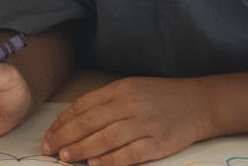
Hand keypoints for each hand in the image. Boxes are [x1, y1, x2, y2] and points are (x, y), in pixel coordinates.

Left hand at [41, 77, 211, 165]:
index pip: (84, 105)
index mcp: (121, 89)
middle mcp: (131, 104)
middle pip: (90, 122)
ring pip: (106, 138)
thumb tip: (74, 123)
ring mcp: (145, 124)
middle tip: (49, 148)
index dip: (63, 121)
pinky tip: (95, 165)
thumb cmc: (159, 97)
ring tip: (65, 157)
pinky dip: (110, 160)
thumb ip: (105, 103)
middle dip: (65, 136)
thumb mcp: (131, 90)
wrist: (198, 103)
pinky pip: (130, 154)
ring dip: (82, 149)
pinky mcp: (158, 143)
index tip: (49, 133)